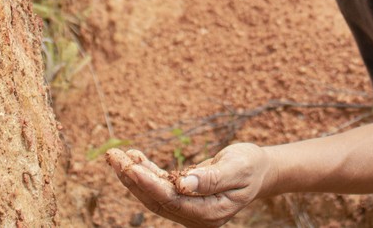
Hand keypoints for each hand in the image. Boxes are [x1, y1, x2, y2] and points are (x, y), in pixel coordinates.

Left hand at [105, 144, 271, 226]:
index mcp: (210, 213)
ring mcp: (188, 209)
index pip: (172, 201)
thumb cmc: (251, 166)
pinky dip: (145, 172)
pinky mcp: (184, 197)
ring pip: (153, 194)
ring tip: (114, 156)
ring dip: (132, 175)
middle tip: (113, 157)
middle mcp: (195, 216)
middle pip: (157, 200)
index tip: (131, 168)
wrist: (259, 171)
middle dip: (133, 179)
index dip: (150, 185)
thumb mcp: (238, 168)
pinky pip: (160, 186)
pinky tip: (132, 157)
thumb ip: (213, 178)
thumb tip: (185, 184)